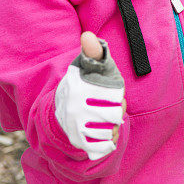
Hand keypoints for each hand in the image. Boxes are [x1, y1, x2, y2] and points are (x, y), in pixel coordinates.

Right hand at [55, 32, 125, 159]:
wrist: (64, 107)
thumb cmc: (88, 80)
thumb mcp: (91, 63)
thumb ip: (94, 51)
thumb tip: (87, 36)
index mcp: (80, 89)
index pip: (117, 100)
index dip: (118, 100)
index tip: (111, 97)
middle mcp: (75, 109)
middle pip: (115, 117)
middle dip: (116, 113)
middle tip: (108, 109)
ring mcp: (75, 127)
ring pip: (111, 132)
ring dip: (112, 128)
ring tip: (104, 121)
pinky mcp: (77, 142)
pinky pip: (102, 147)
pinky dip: (107, 144)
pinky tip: (104, 136)